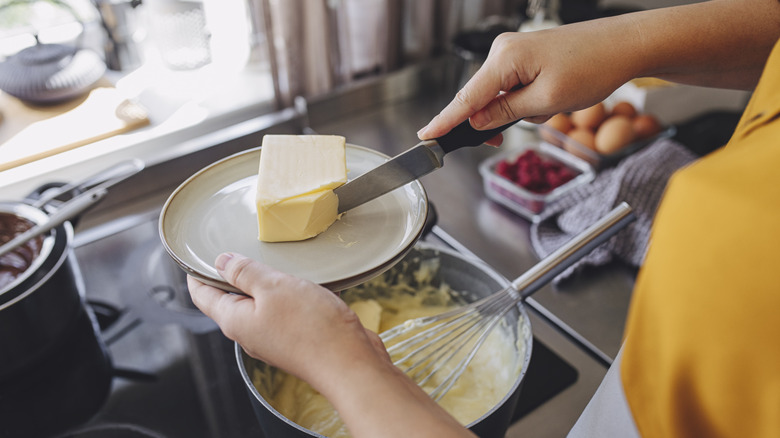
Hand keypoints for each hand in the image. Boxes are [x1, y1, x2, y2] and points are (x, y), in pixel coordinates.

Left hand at [187, 252, 387, 388]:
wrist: (349, 363)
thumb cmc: (312, 329)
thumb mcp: (274, 287)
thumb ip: (245, 272)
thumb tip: (222, 262)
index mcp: (236, 320)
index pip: (203, 295)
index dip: (197, 273)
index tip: (196, 256)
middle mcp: (251, 332)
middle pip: (231, 300)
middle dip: (232, 276)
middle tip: (237, 250)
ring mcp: (274, 337)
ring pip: (261, 304)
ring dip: (266, 284)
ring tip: (275, 261)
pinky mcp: (298, 339)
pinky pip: (286, 312)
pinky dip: (290, 295)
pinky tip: (306, 283)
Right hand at [418, 24, 637, 144]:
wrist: (624, 46)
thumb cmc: (592, 68)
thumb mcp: (546, 101)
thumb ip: (505, 113)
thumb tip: (476, 122)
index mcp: (505, 58)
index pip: (466, 98)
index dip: (445, 122)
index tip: (425, 137)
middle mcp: (503, 51)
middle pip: (479, 98)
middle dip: (493, 121)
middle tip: (500, 140)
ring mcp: (514, 52)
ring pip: (499, 96)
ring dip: (518, 112)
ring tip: (550, 107)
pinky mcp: (526, 57)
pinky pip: (513, 88)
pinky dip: (526, 102)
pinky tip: (551, 100)